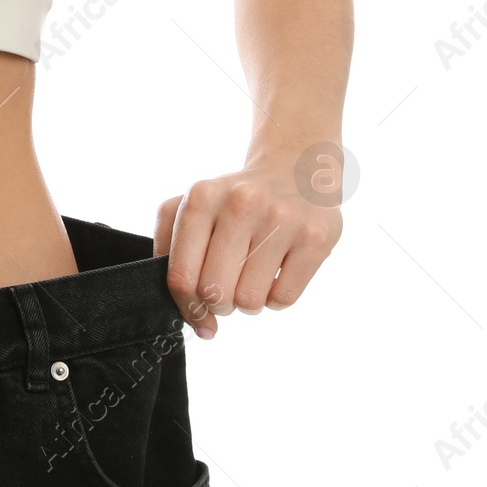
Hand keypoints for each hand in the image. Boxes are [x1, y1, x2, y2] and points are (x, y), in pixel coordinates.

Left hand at [155, 154, 342, 338]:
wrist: (294, 169)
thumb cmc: (235, 199)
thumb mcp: (194, 206)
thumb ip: (171, 248)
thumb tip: (184, 309)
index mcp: (201, 198)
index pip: (181, 275)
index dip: (187, 307)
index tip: (197, 318)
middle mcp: (240, 204)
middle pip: (214, 292)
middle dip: (218, 305)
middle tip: (226, 292)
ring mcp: (281, 220)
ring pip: (249, 301)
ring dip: (247, 303)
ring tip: (251, 278)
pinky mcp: (316, 238)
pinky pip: (284, 298)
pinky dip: (275, 299)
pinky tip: (275, 275)